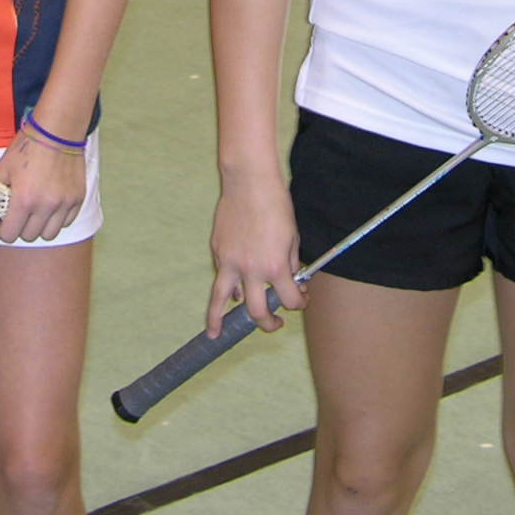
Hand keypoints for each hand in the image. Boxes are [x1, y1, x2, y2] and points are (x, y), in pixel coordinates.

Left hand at [0, 127, 87, 242]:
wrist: (57, 130)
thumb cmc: (28, 146)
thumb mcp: (3, 168)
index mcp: (24, 200)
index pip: (9, 235)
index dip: (1, 230)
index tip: (0, 222)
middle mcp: (46, 206)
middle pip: (29, 236)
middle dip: (19, 227)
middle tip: (17, 214)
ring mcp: (64, 204)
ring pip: (49, 234)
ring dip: (39, 227)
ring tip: (35, 212)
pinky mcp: (78, 198)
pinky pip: (66, 222)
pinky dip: (57, 219)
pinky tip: (50, 205)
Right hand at [207, 173, 303, 334]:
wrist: (249, 181)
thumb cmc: (276, 205)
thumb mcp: (292, 236)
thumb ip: (290, 262)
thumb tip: (288, 279)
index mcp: (275, 266)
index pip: (289, 299)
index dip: (299, 304)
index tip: (301, 300)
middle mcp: (251, 269)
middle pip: (257, 311)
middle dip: (267, 324)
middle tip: (272, 325)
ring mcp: (230, 261)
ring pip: (220, 300)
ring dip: (217, 319)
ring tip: (214, 333)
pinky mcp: (218, 250)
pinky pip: (222, 274)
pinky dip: (227, 283)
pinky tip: (230, 288)